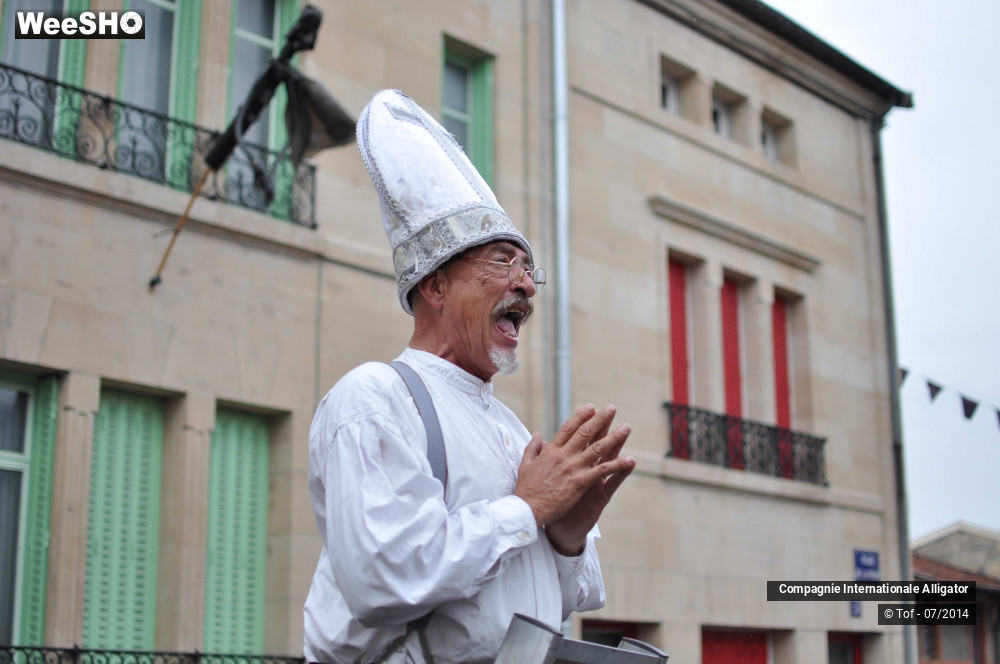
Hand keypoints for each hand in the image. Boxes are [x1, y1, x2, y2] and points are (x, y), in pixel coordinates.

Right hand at [514, 405, 634, 551]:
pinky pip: (602, 471)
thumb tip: (537, 434)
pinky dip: (616, 465)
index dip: (581, 417)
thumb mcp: (525, 464)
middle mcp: (563, 455)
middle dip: (600, 419)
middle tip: (612, 408)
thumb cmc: (525, 489)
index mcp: (551, 451)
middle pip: (585, 433)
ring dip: (614, 437)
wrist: (527, 509)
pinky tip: (629, 460)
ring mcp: (573, 468)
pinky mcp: (580, 482)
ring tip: (626, 428)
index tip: (591, 407)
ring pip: (597, 448)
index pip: (568, 428)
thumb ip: (532, 447)